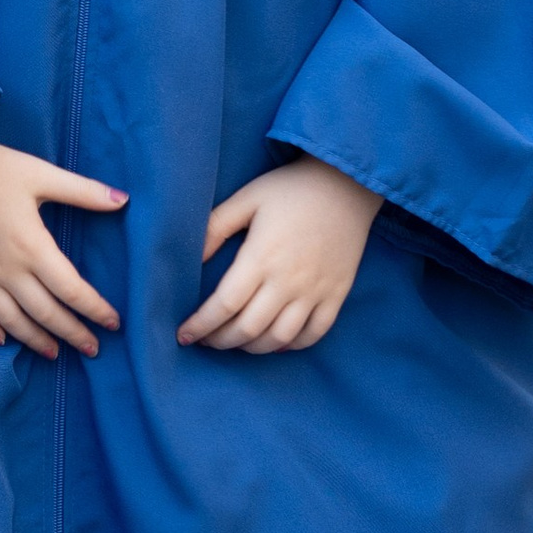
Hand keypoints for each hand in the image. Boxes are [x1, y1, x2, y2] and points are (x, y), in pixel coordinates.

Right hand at [0, 118, 125, 358]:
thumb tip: (124, 200)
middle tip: (92, 349)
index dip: (95, 309)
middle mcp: (5, 267)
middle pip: (45, 312)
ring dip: (34, 340)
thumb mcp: (42, 174)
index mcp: (31, 245)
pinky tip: (0, 340)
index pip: (71, 290)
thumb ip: (84, 191)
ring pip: (9, 319)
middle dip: (72, 333)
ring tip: (54, 353)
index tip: (113, 323)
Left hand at [178, 157, 380, 354]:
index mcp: (261, 257)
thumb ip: (215, 227)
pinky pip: (315, 332)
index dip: (201, 325)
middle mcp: (288, 280)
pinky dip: (293, 345)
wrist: (349, 184)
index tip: (184, 334)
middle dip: (221, 341)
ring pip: (279, 338)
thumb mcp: (246, 198)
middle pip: (248, 328)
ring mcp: (315, 291)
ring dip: (252, 348)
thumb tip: (191, 259)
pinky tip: (276, 342)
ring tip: (236, 342)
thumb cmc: (291, 189)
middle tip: (206, 341)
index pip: (224, 305)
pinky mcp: (337, 294)